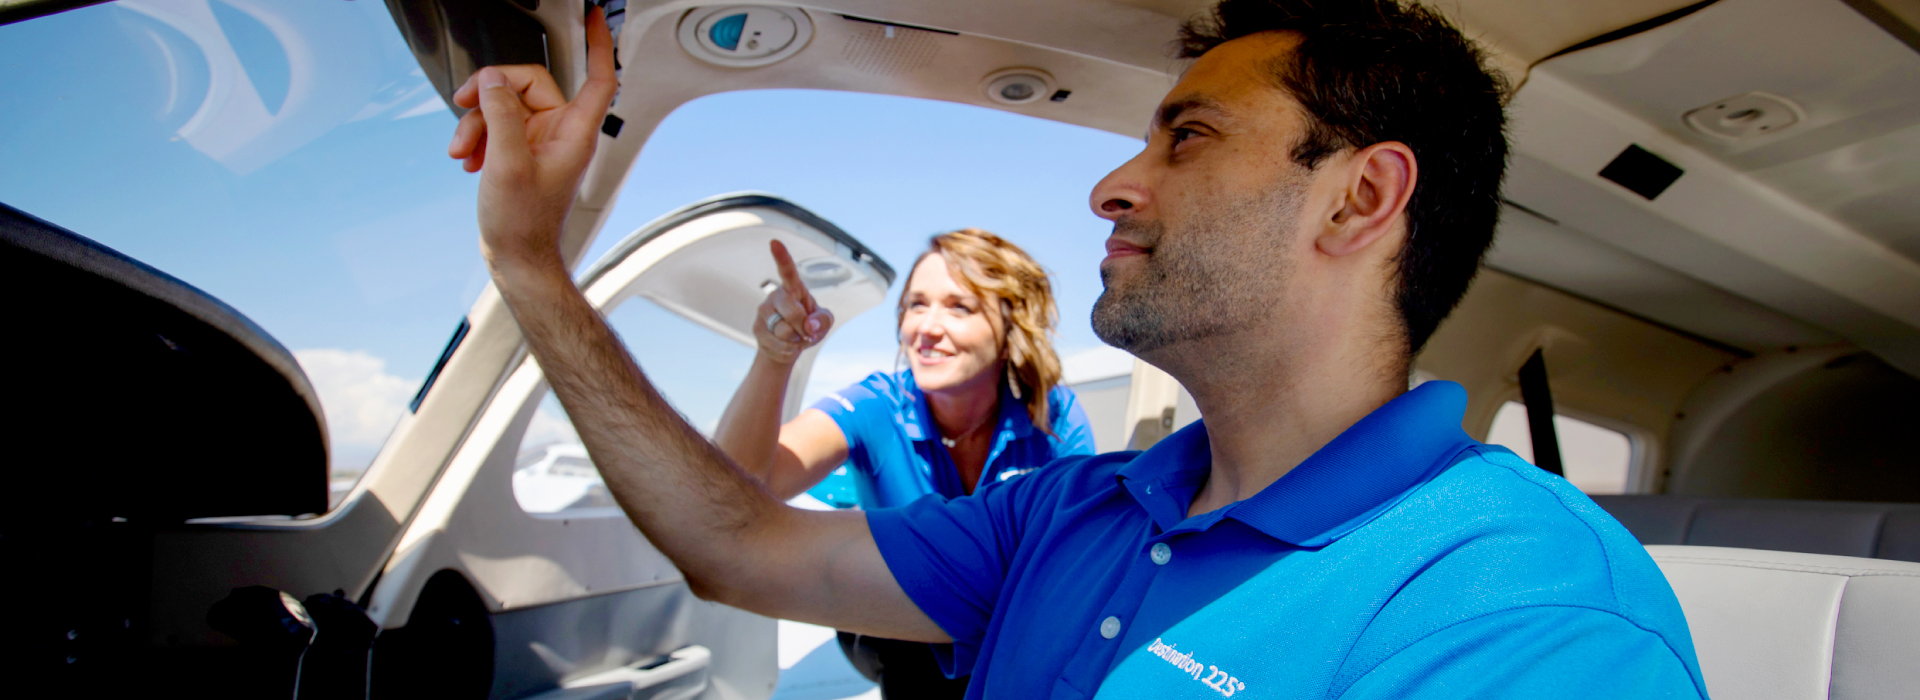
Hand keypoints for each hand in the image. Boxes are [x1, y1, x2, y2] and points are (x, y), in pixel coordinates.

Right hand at [448, 6, 617, 273]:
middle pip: (526, 84)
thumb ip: (501, 114)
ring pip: (504, 105)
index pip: (597, 76)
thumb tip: (493, 82)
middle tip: (464, 108)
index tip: (594, 16)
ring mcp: (539, 142)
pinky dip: (477, 137)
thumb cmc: (524, 224)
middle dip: (488, 97)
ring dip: (475, 123)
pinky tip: (468, 159)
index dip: (598, 44)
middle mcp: (560, 132)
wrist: (516, 258)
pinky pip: (497, 125)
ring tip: (462, 151)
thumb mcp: (507, 162)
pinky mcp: (520, 152)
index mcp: (574, 132)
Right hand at [754, 240, 835, 364]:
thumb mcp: (825, 321)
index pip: (787, 271)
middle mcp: (775, 296)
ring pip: (784, 331)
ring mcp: (764, 312)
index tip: (774, 242)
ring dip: (796, 340)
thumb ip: (823, 320)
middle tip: (807, 332)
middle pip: (792, 311)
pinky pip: (778, 344)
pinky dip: (789, 350)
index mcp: (793, 288)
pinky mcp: (757, 328)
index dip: (782, 257)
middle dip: (804, 326)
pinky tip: (788, 345)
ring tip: (795, 337)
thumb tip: (810, 325)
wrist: (789, 346)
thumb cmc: (809, 326)